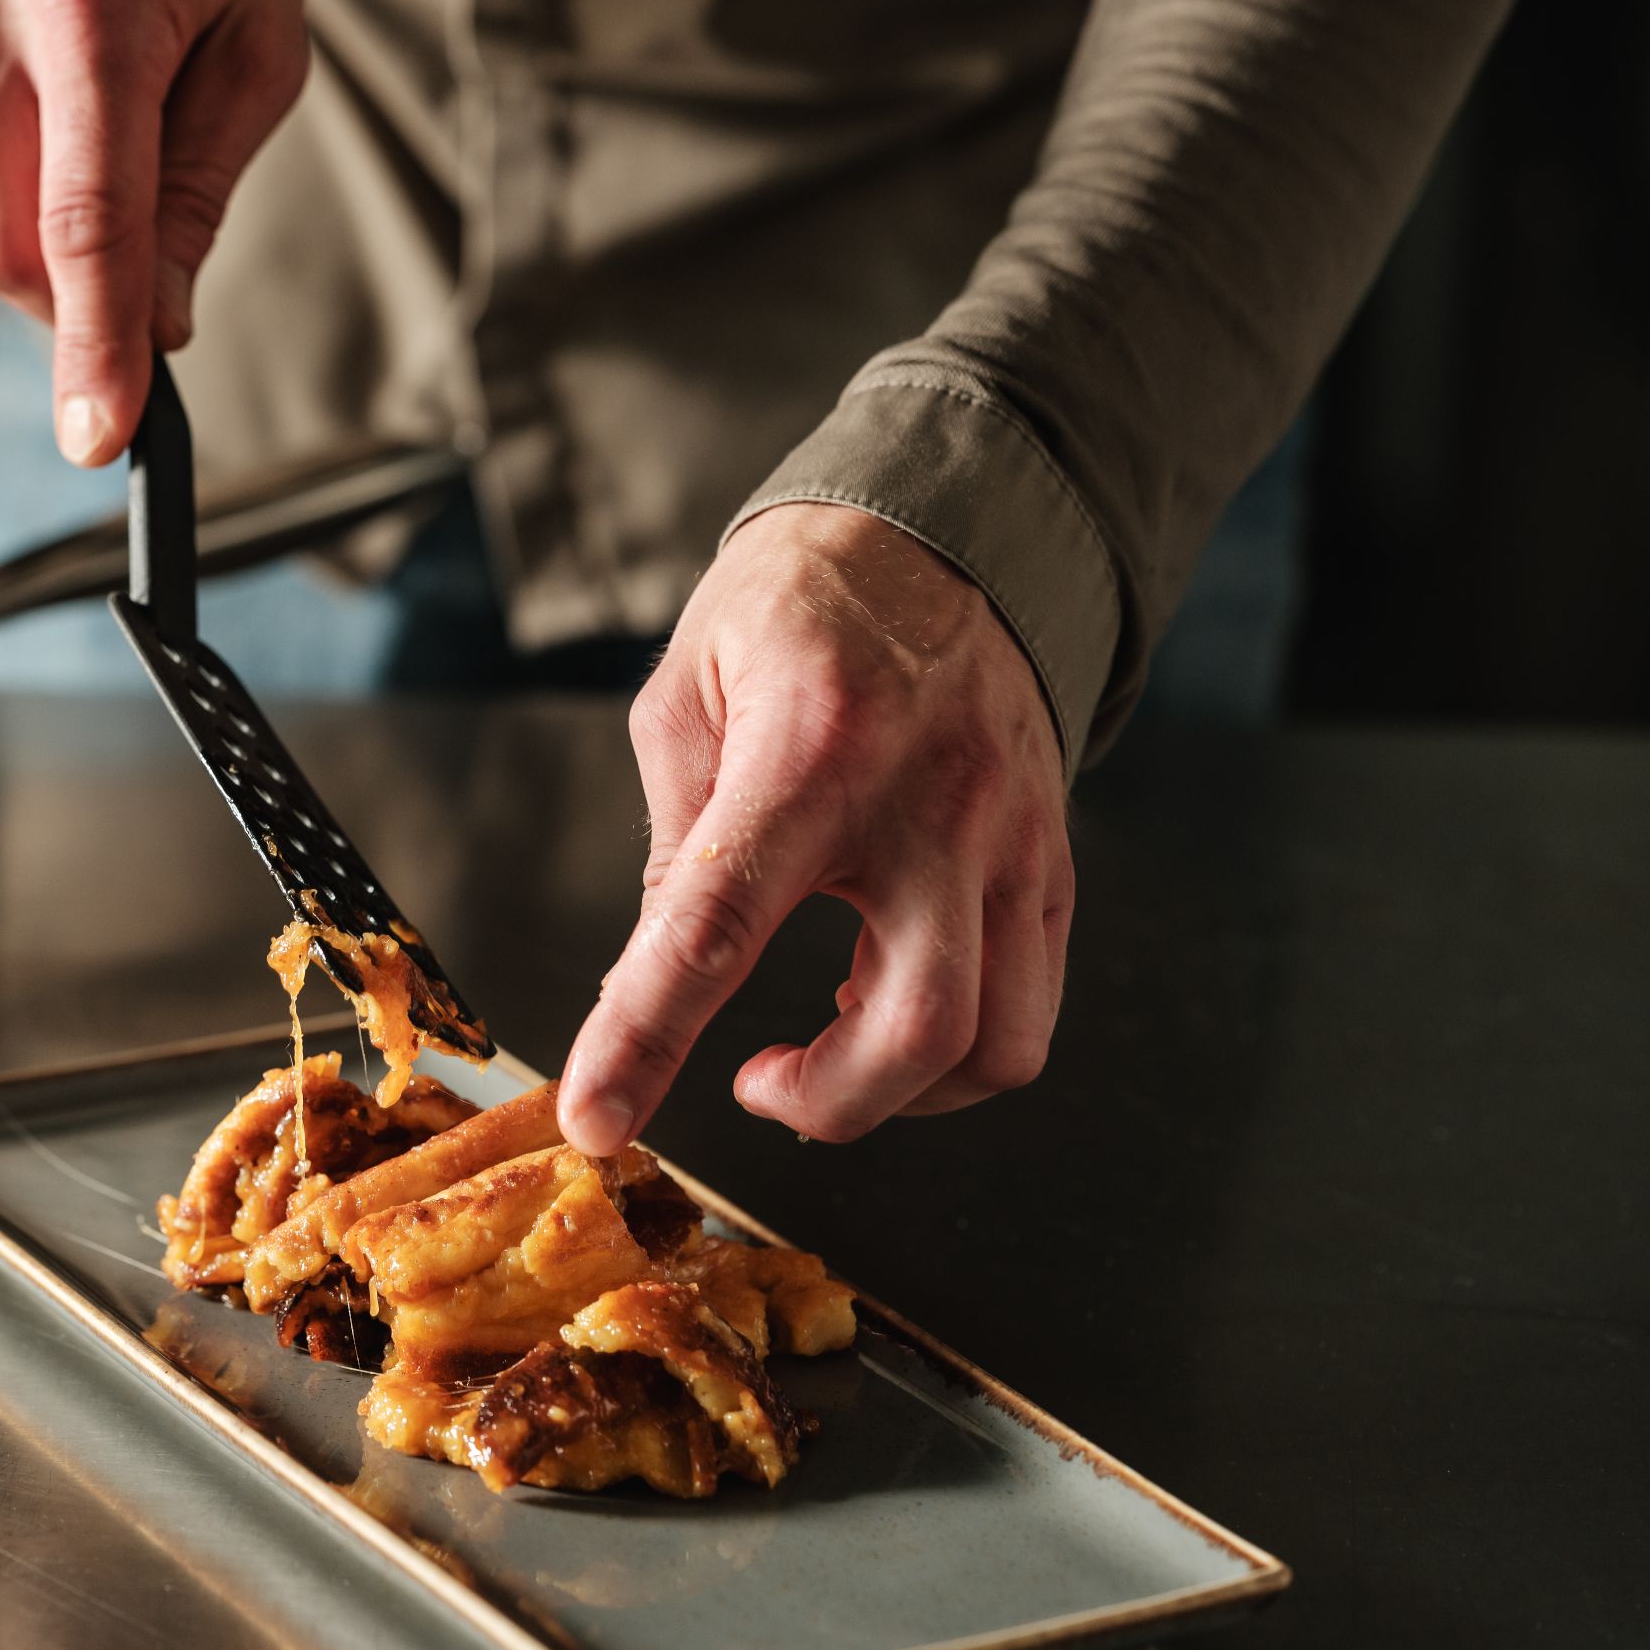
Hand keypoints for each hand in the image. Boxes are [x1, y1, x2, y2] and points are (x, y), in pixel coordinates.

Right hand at [0, 0, 307, 466]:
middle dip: (71, 302)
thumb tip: (157, 320)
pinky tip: (34, 135)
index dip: (95, 343)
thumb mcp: (258, 43)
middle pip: (0, 244)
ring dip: (32, 252)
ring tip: (94, 158)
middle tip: (135, 281)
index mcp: (95, 1)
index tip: (102, 431)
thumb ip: (201, 189)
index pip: (86, 216)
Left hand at [557, 503, 1074, 1153]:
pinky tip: (887, 1002)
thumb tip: (649, 978)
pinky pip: (1030, 1009)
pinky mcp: (1052, 864)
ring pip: (993, 1045)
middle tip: (754, 1082)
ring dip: (899, 1092)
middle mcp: (932, 806)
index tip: (597, 1116)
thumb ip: (675, 840)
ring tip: (826, 1045)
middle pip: (913, 1031)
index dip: (647, 1037)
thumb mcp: (692, 691)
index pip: (718, 925)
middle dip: (822, 1104)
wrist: (944, 534)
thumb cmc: (798, 605)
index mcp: (813, 751)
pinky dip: (957, 1050)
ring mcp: (1010, 841)